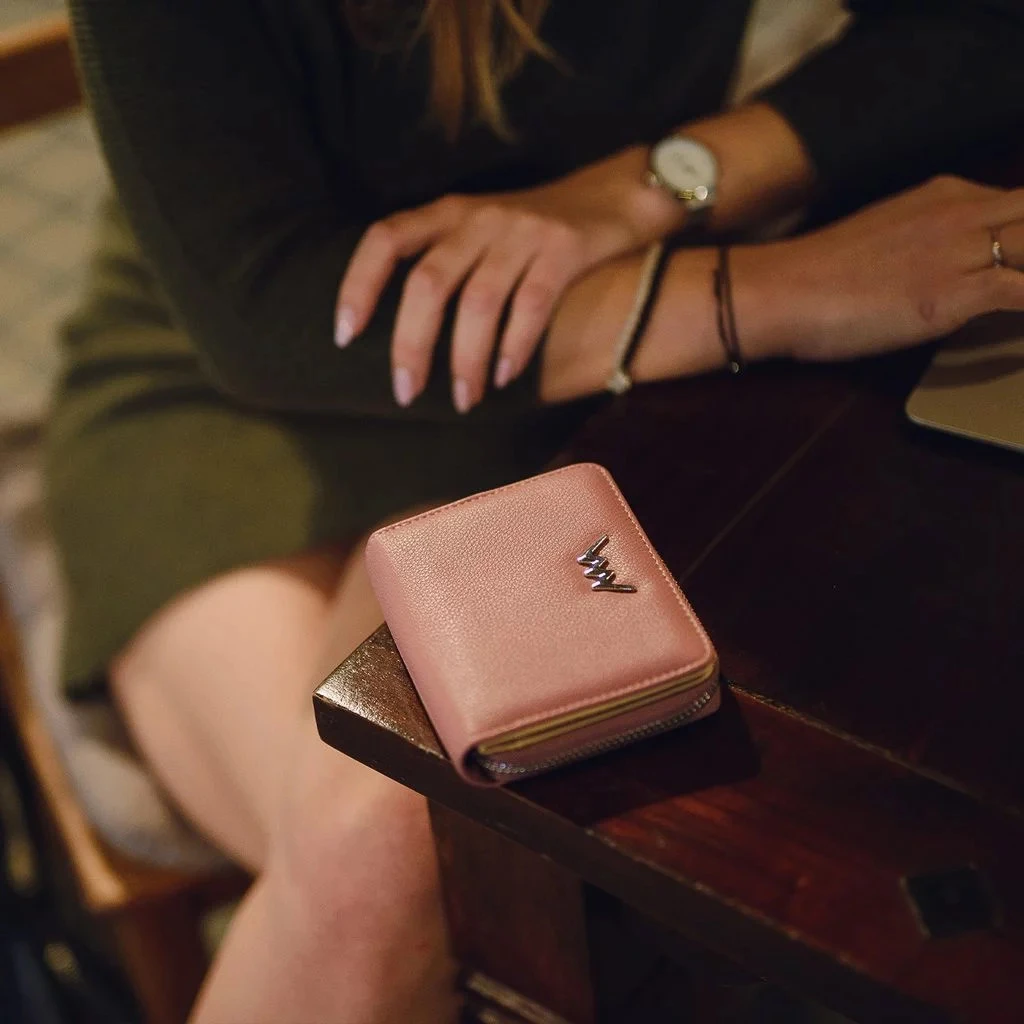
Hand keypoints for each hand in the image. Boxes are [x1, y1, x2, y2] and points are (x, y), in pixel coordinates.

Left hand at [335, 146, 680, 411]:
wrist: (615, 198)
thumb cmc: (535, 231)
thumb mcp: (479, 232)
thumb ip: (443, 263)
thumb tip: (401, 334)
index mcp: (448, 213)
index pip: (385, 239)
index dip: (358, 284)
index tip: (344, 335)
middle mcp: (479, 218)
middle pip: (428, 283)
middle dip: (411, 344)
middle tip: (406, 392)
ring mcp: (522, 232)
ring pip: (478, 301)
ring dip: (466, 358)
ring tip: (464, 400)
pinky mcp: (565, 249)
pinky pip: (531, 304)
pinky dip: (515, 346)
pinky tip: (505, 377)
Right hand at [751, 176, 1023, 361]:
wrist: (785, 290)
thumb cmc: (818, 273)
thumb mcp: (883, 236)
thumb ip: (924, 240)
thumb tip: (940, 263)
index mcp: (945, 194)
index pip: (1019, 202)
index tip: (1023, 254)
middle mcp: (963, 213)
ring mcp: (963, 253)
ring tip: (1023, 290)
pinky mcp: (958, 295)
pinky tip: (1021, 330)